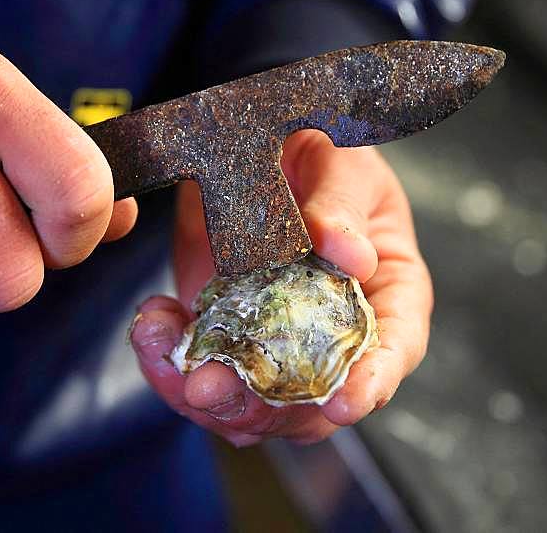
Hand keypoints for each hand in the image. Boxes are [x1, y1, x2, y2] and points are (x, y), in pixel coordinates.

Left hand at [131, 130, 431, 445]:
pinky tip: (154, 325)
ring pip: (248, 402)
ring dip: (202, 392)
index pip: (392, 351)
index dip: (371, 384)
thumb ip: (342, 206)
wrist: (256, 142)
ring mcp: (274, 339)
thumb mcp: (342, 164)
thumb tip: (353, 255)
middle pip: (310, 400)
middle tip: (209, 385)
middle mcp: (332, 331)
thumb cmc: (319, 151)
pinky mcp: (223, 332)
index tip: (341, 402)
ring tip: (162, 343)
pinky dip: (168, 360)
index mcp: (386, 293)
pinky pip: (198, 369)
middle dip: (259, 405)